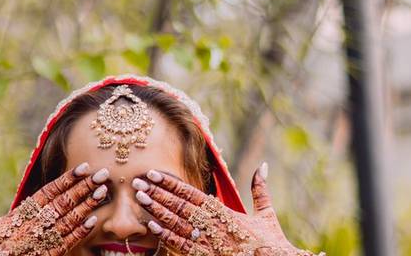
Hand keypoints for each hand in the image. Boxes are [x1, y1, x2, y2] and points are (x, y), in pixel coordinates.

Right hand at [0, 163, 108, 255]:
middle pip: (63, 203)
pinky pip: (65, 244)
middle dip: (84, 188)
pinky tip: (93, 222)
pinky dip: (79, 233)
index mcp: (18, 215)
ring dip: (86, 206)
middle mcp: (32, 227)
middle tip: (103, 174)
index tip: (83, 167)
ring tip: (102, 193)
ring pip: (68, 221)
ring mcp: (39, 243)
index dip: (66, 179)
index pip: (47, 192)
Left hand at [135, 164, 321, 255]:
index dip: (171, 184)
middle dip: (158, 194)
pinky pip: (183, 246)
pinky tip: (153, 228)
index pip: (193, 194)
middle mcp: (215, 226)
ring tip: (141, 200)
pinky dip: (167, 237)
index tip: (154, 174)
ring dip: (158, 211)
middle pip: (180, 207)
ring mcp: (210, 243)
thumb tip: (263, 165)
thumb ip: (260, 189)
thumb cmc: (272, 243)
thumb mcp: (266, 214)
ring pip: (178, 225)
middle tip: (138, 183)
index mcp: (226, 213)